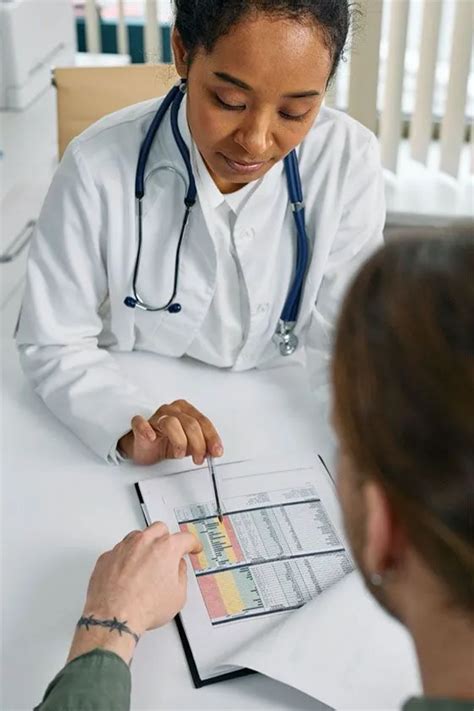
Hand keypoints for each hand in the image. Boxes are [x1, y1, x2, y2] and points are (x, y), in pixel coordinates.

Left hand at [68, 522, 201, 663]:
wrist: (115, 617)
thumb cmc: (145, 607)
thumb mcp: (178, 595)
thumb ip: (181, 575)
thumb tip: (177, 569)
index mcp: (166, 548)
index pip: (186, 538)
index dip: (192, 544)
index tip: (192, 546)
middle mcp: (144, 542)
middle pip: (160, 529)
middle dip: (167, 538)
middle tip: (168, 553)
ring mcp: (124, 547)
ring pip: (138, 536)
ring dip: (145, 545)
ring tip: (146, 565)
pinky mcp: (107, 556)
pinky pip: (120, 550)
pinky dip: (126, 557)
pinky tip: (128, 573)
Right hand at [118, 399, 223, 465]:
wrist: (145, 448)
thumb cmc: (166, 442)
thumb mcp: (190, 445)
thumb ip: (202, 445)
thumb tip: (214, 451)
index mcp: (186, 410)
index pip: (203, 421)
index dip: (211, 437)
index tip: (216, 451)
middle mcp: (172, 410)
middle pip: (190, 423)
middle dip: (198, 444)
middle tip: (199, 458)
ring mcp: (155, 416)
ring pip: (171, 423)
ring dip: (179, 442)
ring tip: (179, 454)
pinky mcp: (140, 424)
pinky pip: (140, 422)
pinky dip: (146, 430)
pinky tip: (152, 438)